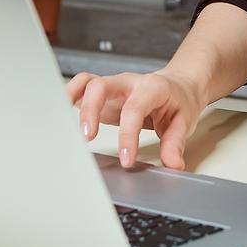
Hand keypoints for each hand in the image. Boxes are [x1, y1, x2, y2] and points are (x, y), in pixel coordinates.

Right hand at [65, 69, 205, 171]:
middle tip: (87, 138)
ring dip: (73, 100)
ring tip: (64, 123)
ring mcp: (113, 86)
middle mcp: (128, 83)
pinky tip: (61, 113)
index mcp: (151, 87)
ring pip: (86, 82)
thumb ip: (175, 143)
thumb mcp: (185, 120)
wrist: (179, 85)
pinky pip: (81, 86)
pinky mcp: (103, 92)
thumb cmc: (179, 100)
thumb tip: (171, 164)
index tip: (126, 159)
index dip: (127, 135)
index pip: (134, 109)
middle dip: (90, 111)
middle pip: (101, 87)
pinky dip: (68, 95)